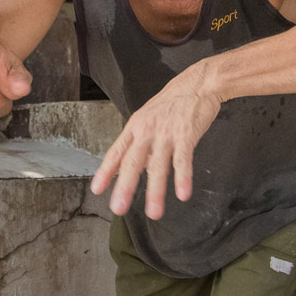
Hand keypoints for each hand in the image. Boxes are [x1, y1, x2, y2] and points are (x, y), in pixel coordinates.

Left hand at [90, 65, 220, 219]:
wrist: (198, 84)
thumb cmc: (173, 102)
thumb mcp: (150, 119)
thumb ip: (142, 144)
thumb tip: (138, 167)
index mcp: (136, 127)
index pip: (116, 152)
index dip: (106, 171)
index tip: (97, 189)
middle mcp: (147, 131)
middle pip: (133, 162)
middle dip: (125, 187)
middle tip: (118, 208)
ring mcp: (167, 133)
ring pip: (158, 166)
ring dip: (156, 191)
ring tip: (154, 212)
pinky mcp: (186, 134)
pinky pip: (183, 160)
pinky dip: (182, 178)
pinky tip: (182, 193)